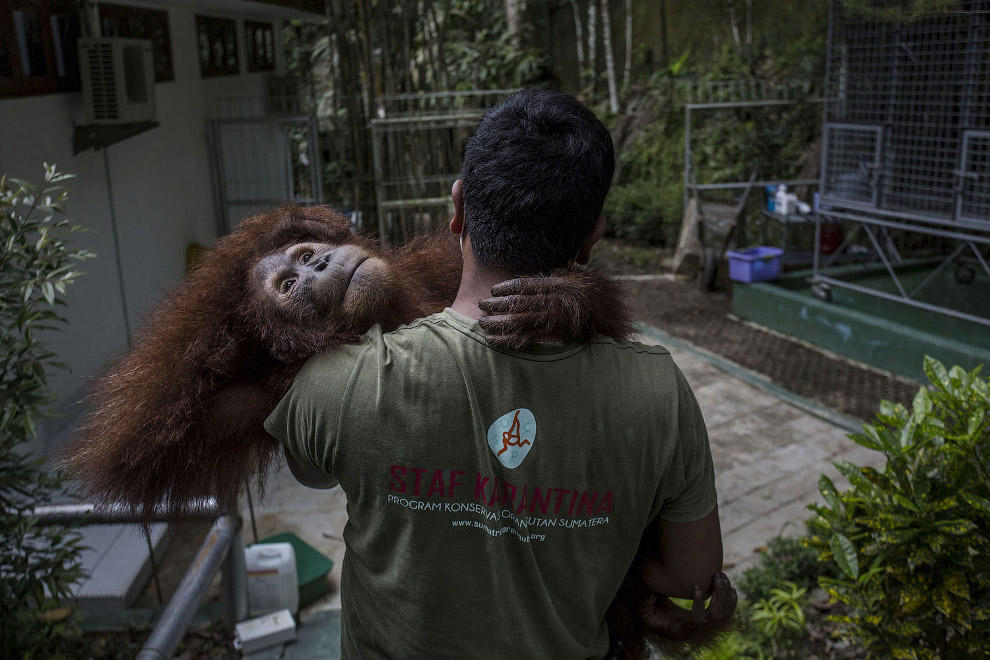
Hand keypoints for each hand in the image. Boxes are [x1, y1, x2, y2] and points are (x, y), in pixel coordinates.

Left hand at [478, 270, 631, 348]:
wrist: (612, 319)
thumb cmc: (596, 297)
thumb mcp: (580, 279)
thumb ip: (562, 274)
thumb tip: (550, 270)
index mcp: (558, 286)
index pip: (527, 285)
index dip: (507, 287)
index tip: (493, 289)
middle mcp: (553, 302)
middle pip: (518, 302)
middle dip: (497, 305)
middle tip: (481, 305)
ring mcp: (553, 320)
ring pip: (518, 321)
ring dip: (497, 322)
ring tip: (482, 323)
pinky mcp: (553, 336)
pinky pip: (526, 339)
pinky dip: (506, 340)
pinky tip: (492, 341)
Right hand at [641, 572, 736, 642]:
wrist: (662, 622)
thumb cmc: (653, 615)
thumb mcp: (645, 612)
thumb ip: (644, 604)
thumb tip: (650, 594)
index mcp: (683, 629)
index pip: (697, 621)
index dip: (699, 604)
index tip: (696, 586)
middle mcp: (697, 631)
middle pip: (716, 617)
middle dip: (719, 595)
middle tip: (717, 575)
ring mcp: (706, 627)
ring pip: (724, 615)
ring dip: (725, 594)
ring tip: (721, 575)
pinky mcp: (712, 621)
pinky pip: (728, 614)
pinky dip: (731, 601)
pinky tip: (730, 587)